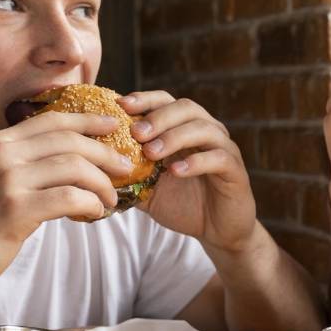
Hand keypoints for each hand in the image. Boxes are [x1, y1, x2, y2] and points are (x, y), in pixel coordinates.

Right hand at [0, 111, 130, 289]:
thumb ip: (24, 164)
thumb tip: (72, 159)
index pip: (53, 120)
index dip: (88, 120)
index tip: (114, 126)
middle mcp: (2, 154)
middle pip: (70, 141)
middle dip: (105, 154)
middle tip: (125, 168)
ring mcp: (8, 181)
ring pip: (75, 168)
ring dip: (102, 184)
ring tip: (112, 199)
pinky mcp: (16, 210)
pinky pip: (70, 198)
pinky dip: (91, 204)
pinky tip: (95, 213)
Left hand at [120, 91, 256, 252]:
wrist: (217, 231)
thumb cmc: (184, 204)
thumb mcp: (149, 189)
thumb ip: (129, 175)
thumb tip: (95, 169)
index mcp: (185, 129)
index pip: (166, 101)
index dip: (145, 99)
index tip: (121, 106)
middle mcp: (207, 132)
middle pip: (185, 108)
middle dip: (158, 117)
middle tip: (136, 133)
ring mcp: (224, 148)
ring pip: (203, 129)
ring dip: (174, 137)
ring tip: (151, 153)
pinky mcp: (236, 170)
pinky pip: (218, 158)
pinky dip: (196, 162)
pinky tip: (176, 171)